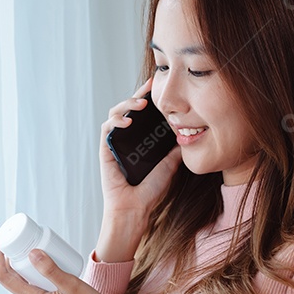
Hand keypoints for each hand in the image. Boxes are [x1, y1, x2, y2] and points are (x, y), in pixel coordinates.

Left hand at [0, 245, 112, 293]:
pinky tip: (45, 263)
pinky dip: (34, 273)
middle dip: (14, 256)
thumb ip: (51, 270)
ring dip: (25, 264)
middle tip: (25, 238)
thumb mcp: (71, 286)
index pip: (3, 277)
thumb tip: (32, 252)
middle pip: (11, 277)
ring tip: (36, 246)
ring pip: (22, 281)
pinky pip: (32, 286)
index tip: (2, 239)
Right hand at [100, 75, 183, 223]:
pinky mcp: (105, 150)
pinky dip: (116, 121)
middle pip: (128, 109)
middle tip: (151, 86)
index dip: (148, 99)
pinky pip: (107, 129)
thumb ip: (175, 149)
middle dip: (138, 95)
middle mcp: (126, 140)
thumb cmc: (150, 192)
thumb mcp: (169, 165)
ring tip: (141, 103)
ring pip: (116, 114)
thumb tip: (188, 133)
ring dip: (127, 104)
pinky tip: (127, 120)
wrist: (136, 208)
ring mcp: (115, 143)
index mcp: (140, 142)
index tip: (158, 86)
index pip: (142, 115)